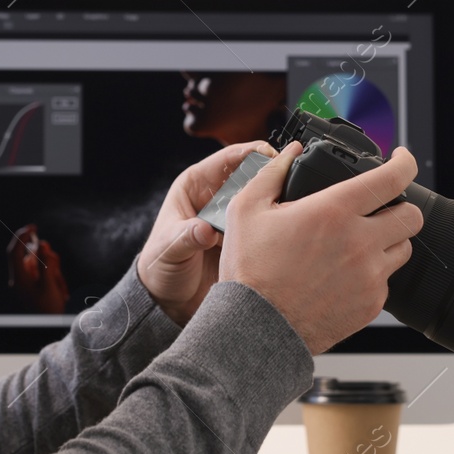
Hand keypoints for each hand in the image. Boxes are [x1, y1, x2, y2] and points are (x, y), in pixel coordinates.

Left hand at [137, 141, 275, 325]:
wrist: (169, 302)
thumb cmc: (159, 268)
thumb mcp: (168, 249)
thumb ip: (185, 237)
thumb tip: (203, 230)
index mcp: (195, 186)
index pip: (227, 158)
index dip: (250, 152)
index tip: (270, 154)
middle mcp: (218, 197)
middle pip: (251, 175)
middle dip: (270, 174)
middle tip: (289, 178)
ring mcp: (234, 218)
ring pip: (262, 199)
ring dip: (276, 199)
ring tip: (294, 202)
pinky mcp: (246, 237)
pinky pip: (265, 224)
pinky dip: (276, 223)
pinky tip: (289, 226)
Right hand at [218, 141, 423, 354]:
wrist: (256, 329)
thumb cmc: (250, 272)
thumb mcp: (246, 210)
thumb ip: (272, 172)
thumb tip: (291, 151)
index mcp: (334, 211)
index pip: (393, 178)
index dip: (405, 162)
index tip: (401, 159)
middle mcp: (360, 242)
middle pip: (411, 215)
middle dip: (399, 206)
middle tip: (380, 209)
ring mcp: (369, 275)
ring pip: (403, 249)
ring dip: (388, 241)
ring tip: (359, 244)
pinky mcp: (371, 304)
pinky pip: (386, 281)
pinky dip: (372, 274)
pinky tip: (345, 275)